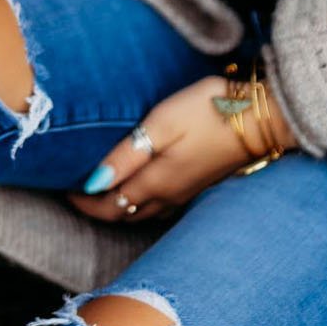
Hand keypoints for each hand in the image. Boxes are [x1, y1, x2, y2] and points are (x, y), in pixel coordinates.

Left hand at [65, 76, 297, 222]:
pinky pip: (163, 206)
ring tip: (104, 193)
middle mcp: (170, 195)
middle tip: (78, 194)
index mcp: (156, 182)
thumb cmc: (208, 112)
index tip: (64, 190)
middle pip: (125, 213)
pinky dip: (144, 203)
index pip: (109, 204)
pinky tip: (143, 190)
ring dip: (121, 208)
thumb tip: (93, 183)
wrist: (262, 117)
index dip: (85, 202)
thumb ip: (126, 156)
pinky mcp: (201, 184)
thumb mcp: (162, 124)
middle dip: (99, 208)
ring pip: (145, 213)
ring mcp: (188, 192)